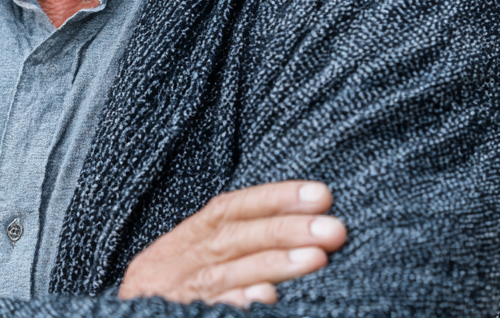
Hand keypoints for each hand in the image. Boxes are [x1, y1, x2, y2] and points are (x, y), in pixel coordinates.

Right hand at [118, 181, 345, 307]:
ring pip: (226, 273)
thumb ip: (229, 248)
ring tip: (317, 258)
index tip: (320, 194)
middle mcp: (178, 261)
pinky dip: (235, 304)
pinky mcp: (174, 316)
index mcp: (184, 241)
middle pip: (233, 237)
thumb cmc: (166, 298)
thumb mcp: (187, 265)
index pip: (230, 208)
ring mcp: (177, 293)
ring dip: (273, 265)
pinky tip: (267, 303)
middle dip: (284, 229)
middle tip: (333, 227)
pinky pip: (209, 309)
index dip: (273, 198)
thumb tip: (296, 232)